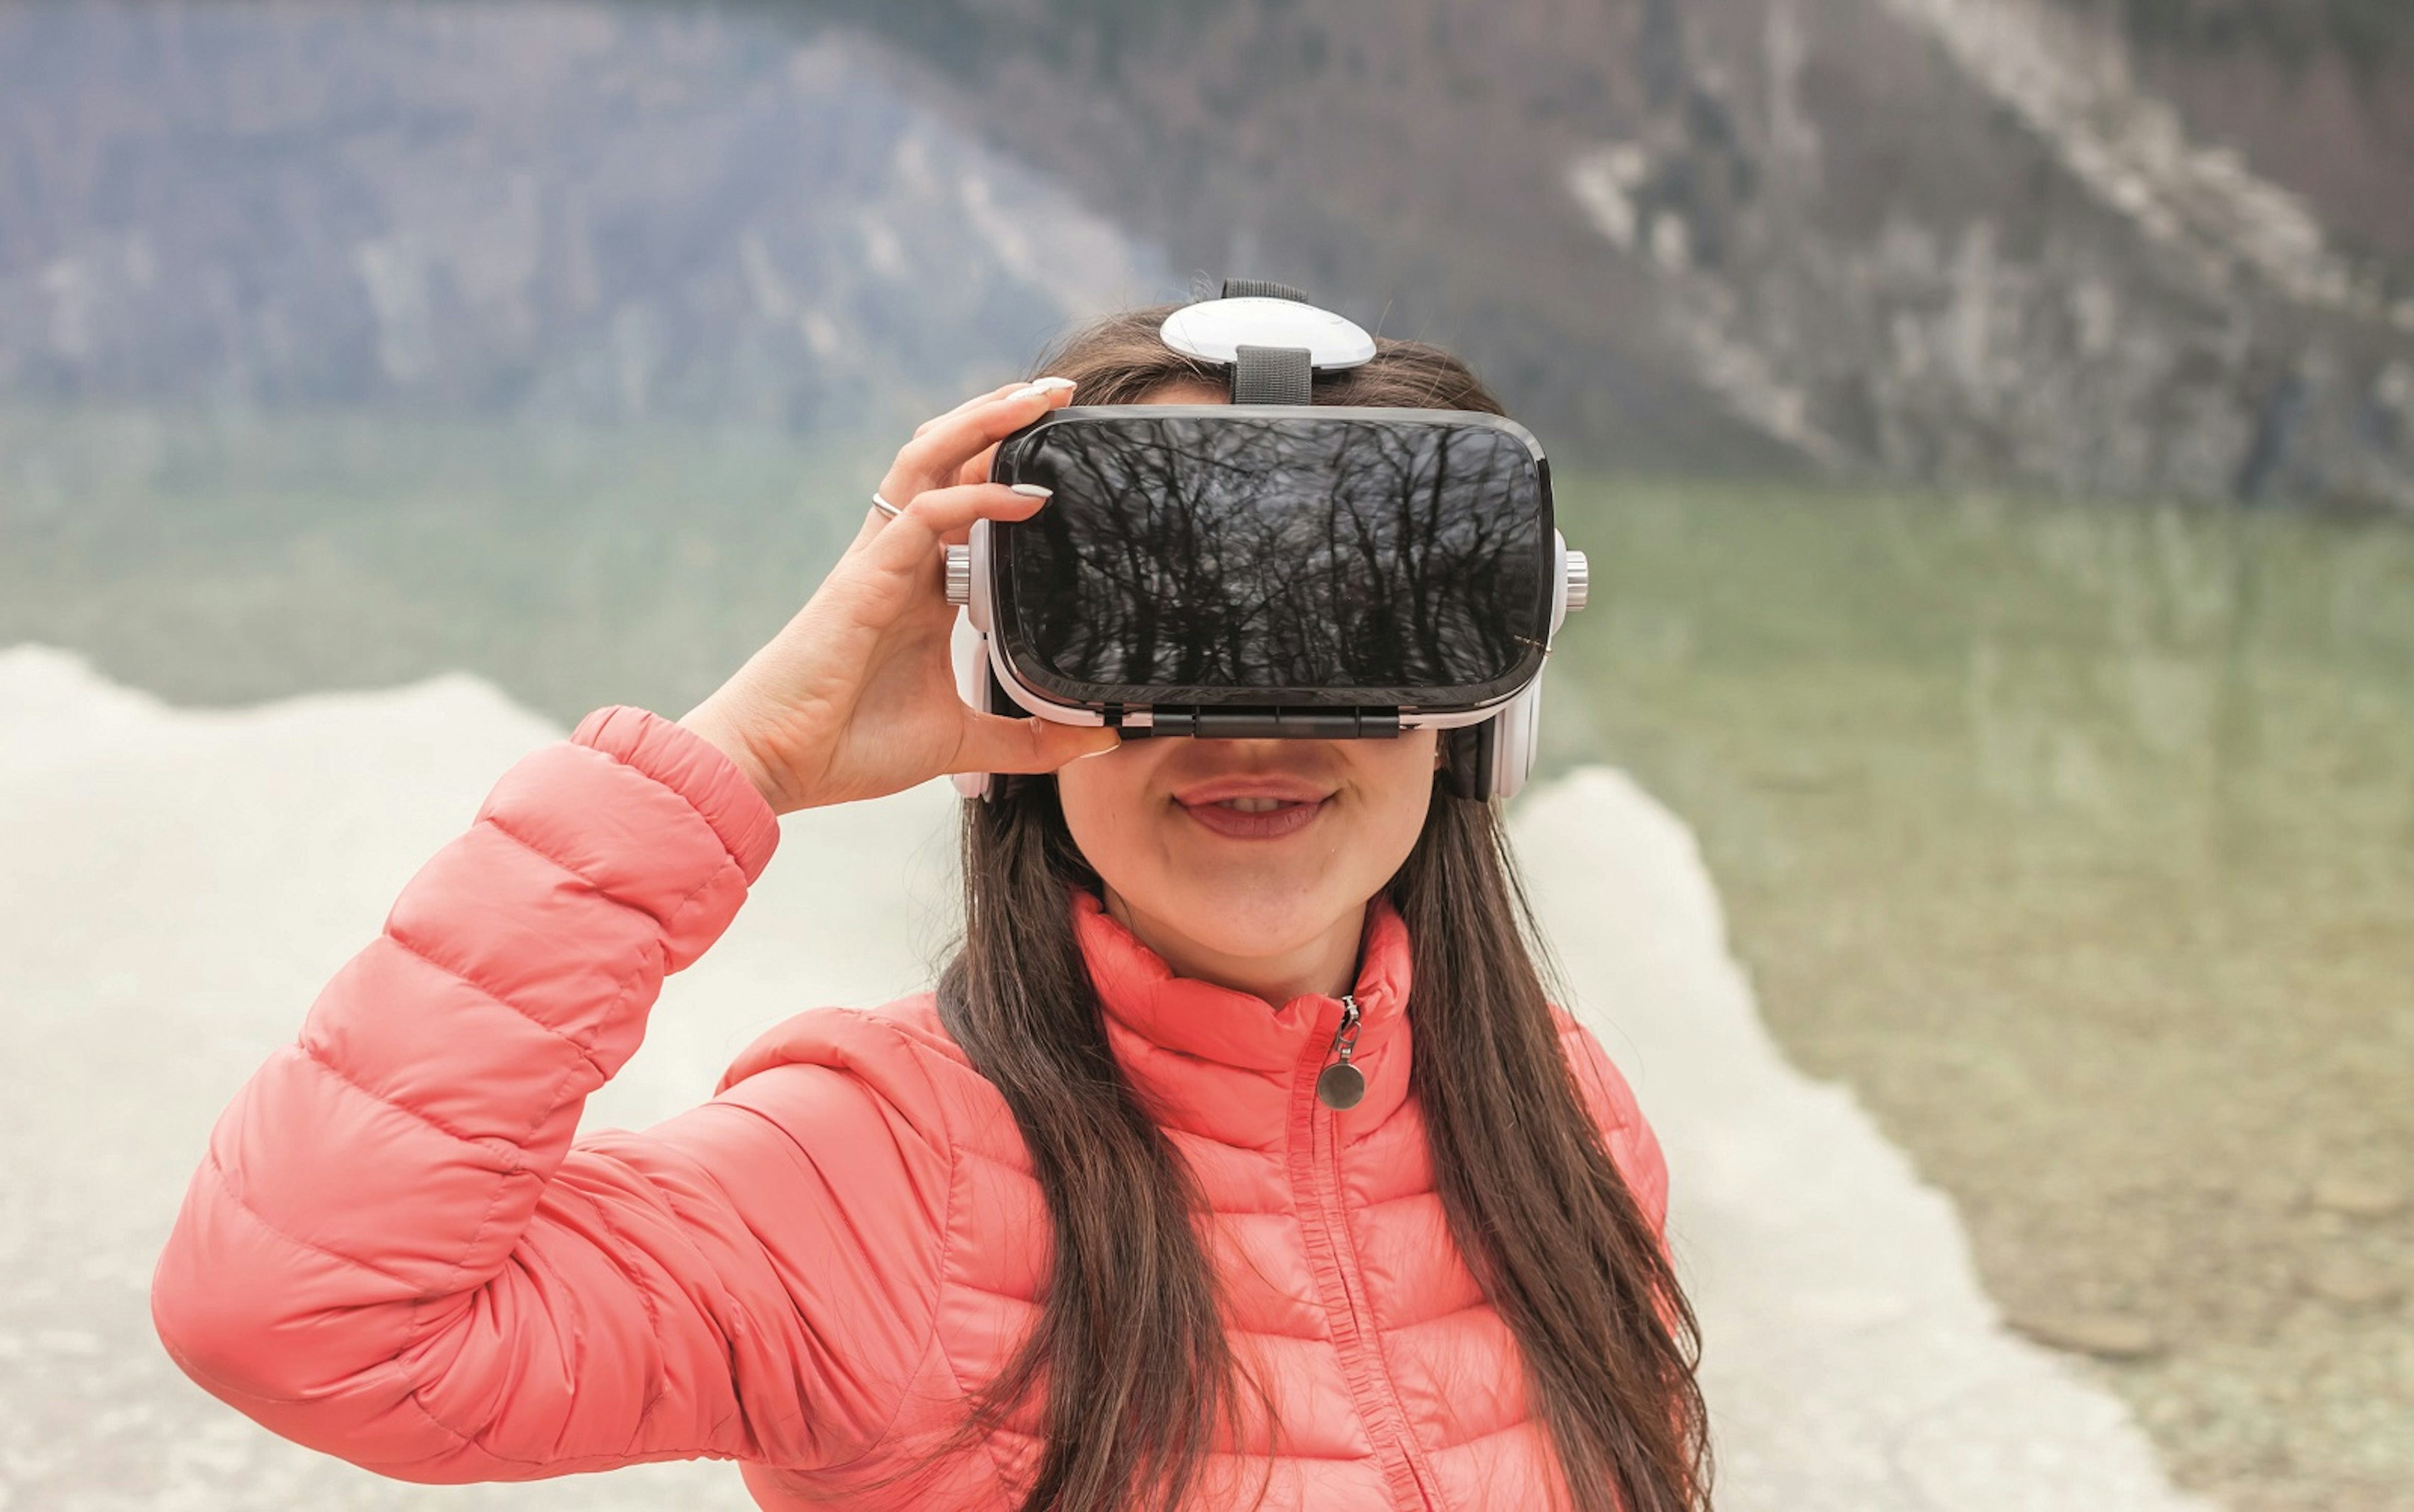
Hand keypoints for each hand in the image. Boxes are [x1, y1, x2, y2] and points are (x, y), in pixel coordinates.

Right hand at [676, 377, 1117, 813]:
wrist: (776, 765)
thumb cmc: (851, 746)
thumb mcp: (963, 741)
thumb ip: (1030, 739)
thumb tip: (1099, 739)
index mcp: (920, 586)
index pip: (966, 497)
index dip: (1008, 461)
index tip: (1066, 443)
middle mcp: (900, 559)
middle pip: (947, 458)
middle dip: (1001, 416)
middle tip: (1062, 391)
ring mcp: (879, 562)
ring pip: (928, 461)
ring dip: (983, 423)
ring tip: (1039, 399)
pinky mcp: (864, 580)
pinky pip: (922, 516)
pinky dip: (975, 498)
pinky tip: (1026, 496)